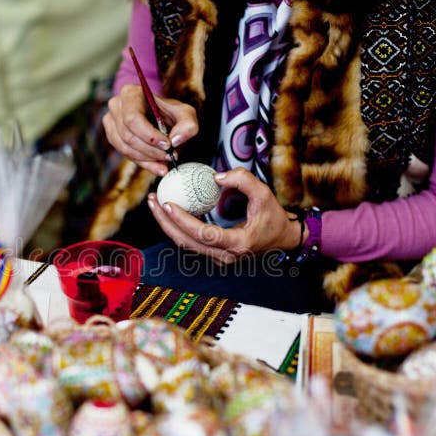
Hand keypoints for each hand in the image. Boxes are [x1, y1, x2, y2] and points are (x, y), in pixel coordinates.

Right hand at [102, 84, 198, 175]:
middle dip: (151, 150)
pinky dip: (143, 163)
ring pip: (125, 147)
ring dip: (147, 158)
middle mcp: (116, 106)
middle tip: (170, 156)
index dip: (149, 135)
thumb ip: (187, 125)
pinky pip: (125, 154)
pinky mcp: (113, 137)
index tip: (167, 145)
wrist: (159, 114)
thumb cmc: (170, 112)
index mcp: (130, 94)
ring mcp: (111, 122)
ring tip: (166, 162)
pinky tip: (158, 167)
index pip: (132, 118)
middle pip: (128, 135)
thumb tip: (176, 140)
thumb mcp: (185, 114)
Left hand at [146, 167, 304, 263]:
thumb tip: (215, 176)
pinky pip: (190, 242)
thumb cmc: (273, 216)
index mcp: (237, 244)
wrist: (282, 238)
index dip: (182, 221)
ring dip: (167, 225)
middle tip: (153, 201)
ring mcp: (218, 258)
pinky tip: (168, 211)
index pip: (203, 234)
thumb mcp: (264, 194)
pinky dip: (176, 227)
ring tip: (155, 204)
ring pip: (185, 244)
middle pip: (186, 242)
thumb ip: (243, 180)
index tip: (167, 204)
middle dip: (165, 222)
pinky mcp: (214, 255)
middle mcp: (225, 256)